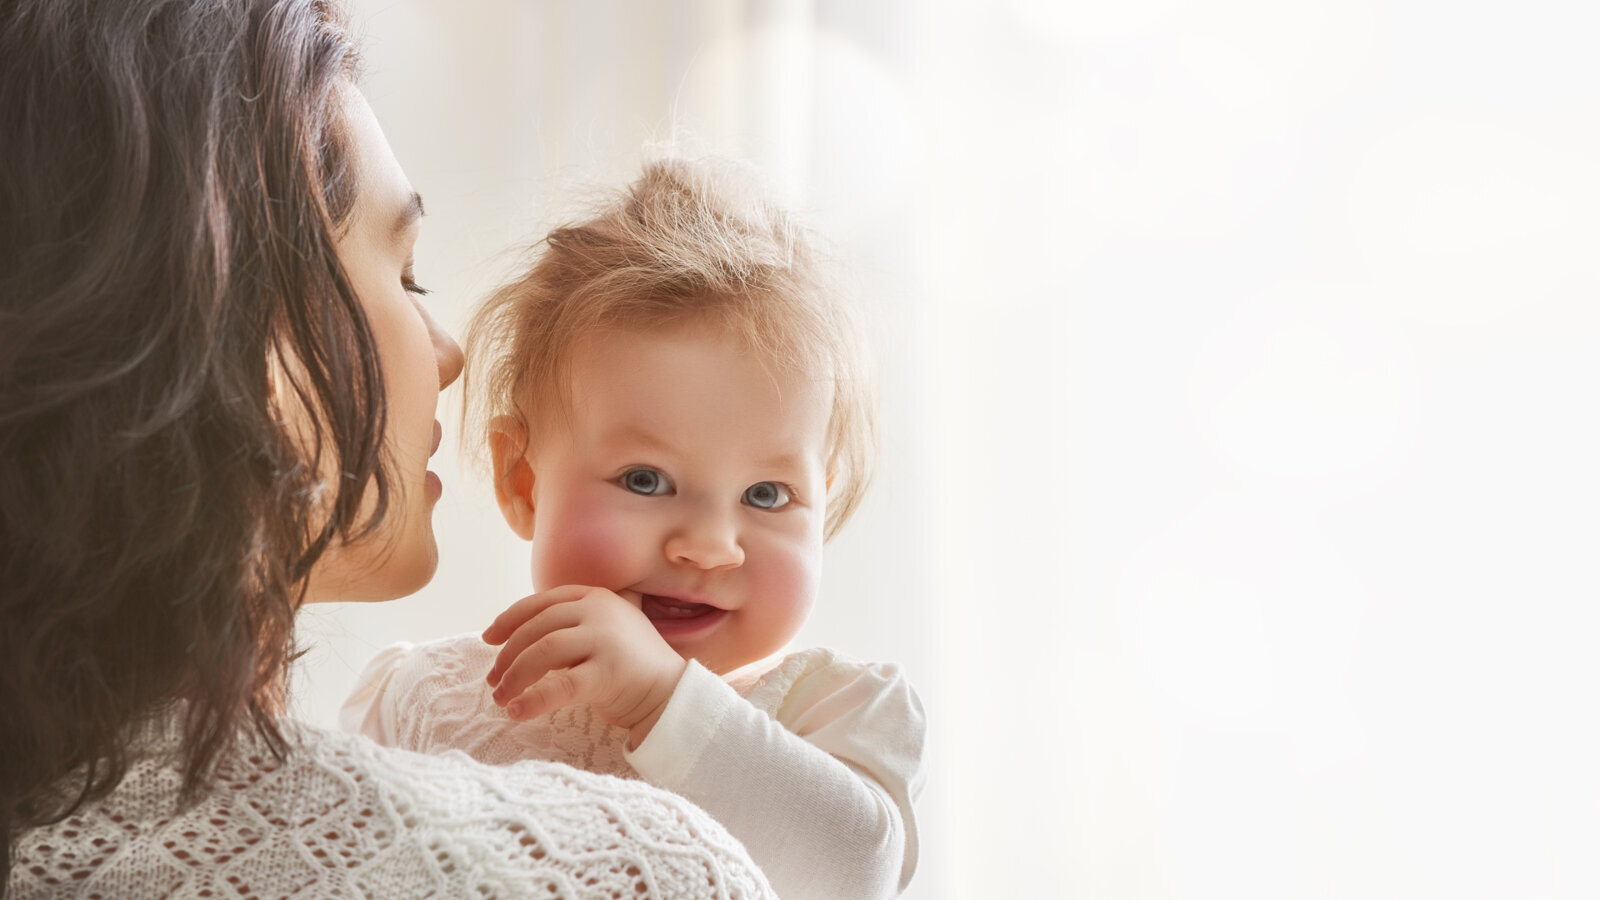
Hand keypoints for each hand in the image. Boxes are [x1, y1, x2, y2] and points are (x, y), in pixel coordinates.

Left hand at [482, 585, 687, 746]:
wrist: (671, 694)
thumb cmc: (631, 665)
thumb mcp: (604, 629)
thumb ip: (572, 622)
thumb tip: (515, 634)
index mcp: (595, 597)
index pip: (540, 602)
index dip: (508, 620)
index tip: (488, 639)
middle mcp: (599, 611)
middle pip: (536, 628)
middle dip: (507, 656)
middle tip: (494, 682)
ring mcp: (605, 640)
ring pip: (542, 652)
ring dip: (514, 676)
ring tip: (502, 698)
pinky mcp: (608, 672)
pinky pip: (560, 686)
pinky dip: (533, 699)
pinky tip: (517, 711)